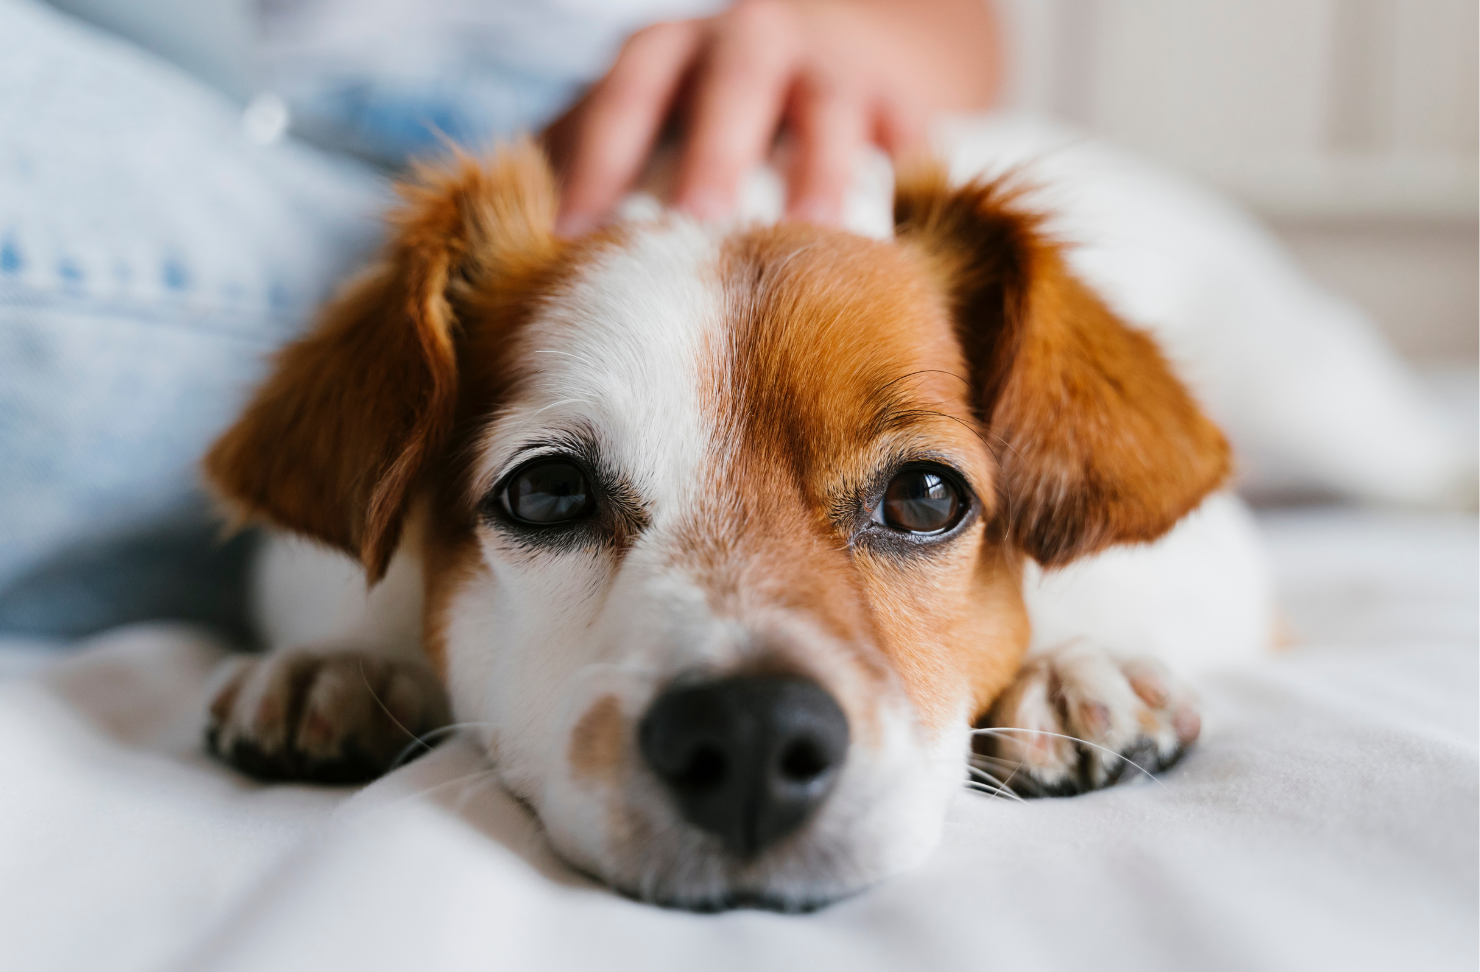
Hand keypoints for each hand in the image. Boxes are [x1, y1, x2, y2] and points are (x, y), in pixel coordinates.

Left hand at [545, 0, 1001, 234]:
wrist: (819, 64)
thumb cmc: (695, 125)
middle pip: (732, 86)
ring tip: (819, 241)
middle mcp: (749, 42)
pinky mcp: (901, 101)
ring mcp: (831, 67)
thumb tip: (505, 275)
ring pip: (830, 108)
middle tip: (702, 228)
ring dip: (822, 171)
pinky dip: (910, 176)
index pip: (624, 97)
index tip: (575, 243)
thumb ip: (582, 179)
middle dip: (715, 155)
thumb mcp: (634, 132)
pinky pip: (911, 136)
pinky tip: (903, 238)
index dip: (598, 164)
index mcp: (667, 53)